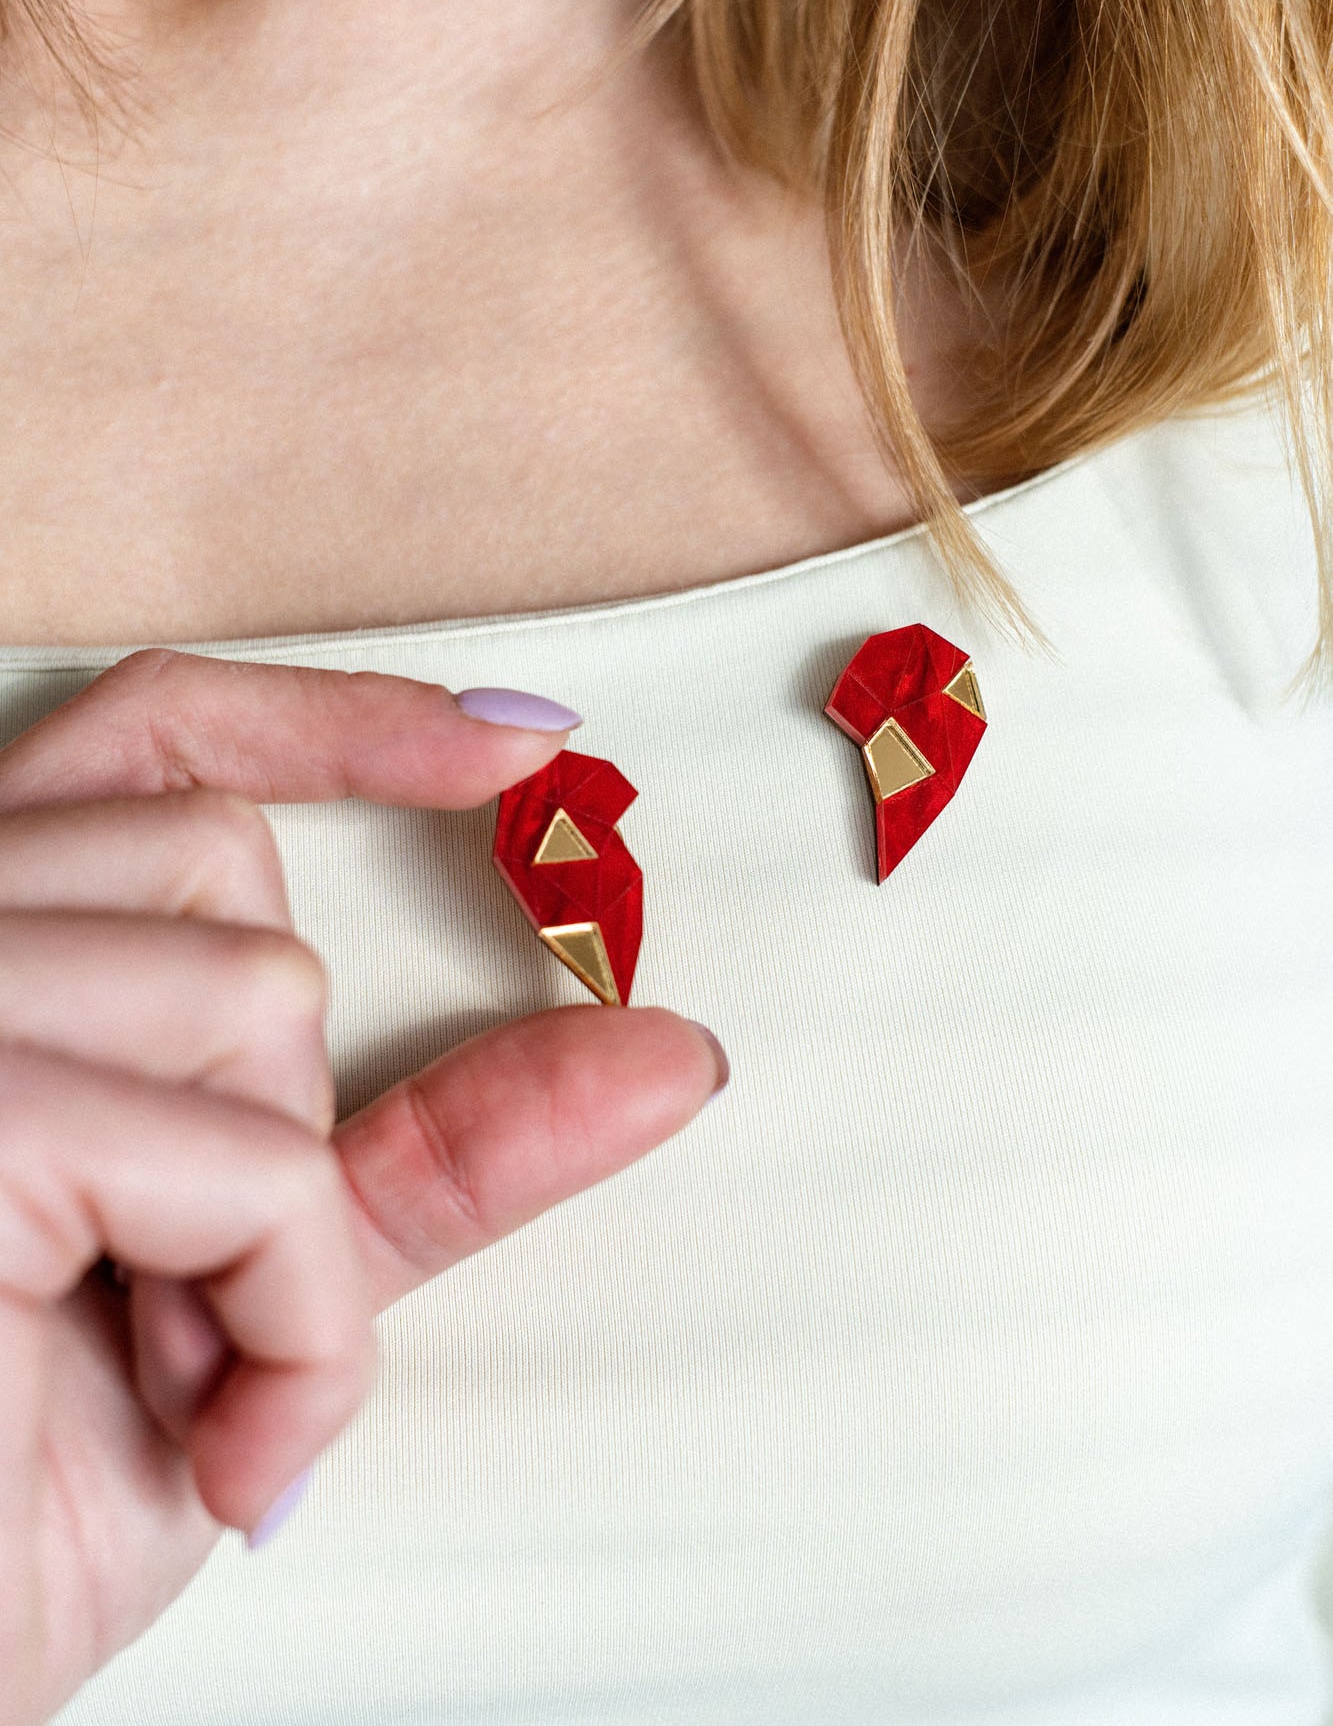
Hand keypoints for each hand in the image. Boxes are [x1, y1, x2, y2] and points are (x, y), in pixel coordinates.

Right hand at [0, 649, 723, 1725]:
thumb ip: (431, 1149)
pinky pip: (257, 1165)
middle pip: (221, 864)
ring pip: (256, 989)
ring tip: (172, 1375)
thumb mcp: (255, 1290)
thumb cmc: (20, 1490)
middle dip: (279, 1089)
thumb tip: (664, 1056)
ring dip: (281, 1233)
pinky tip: (213, 1436)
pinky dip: (288, 1327)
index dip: (331, 717)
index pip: (150, 736)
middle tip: (188, 1289)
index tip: (518, 746)